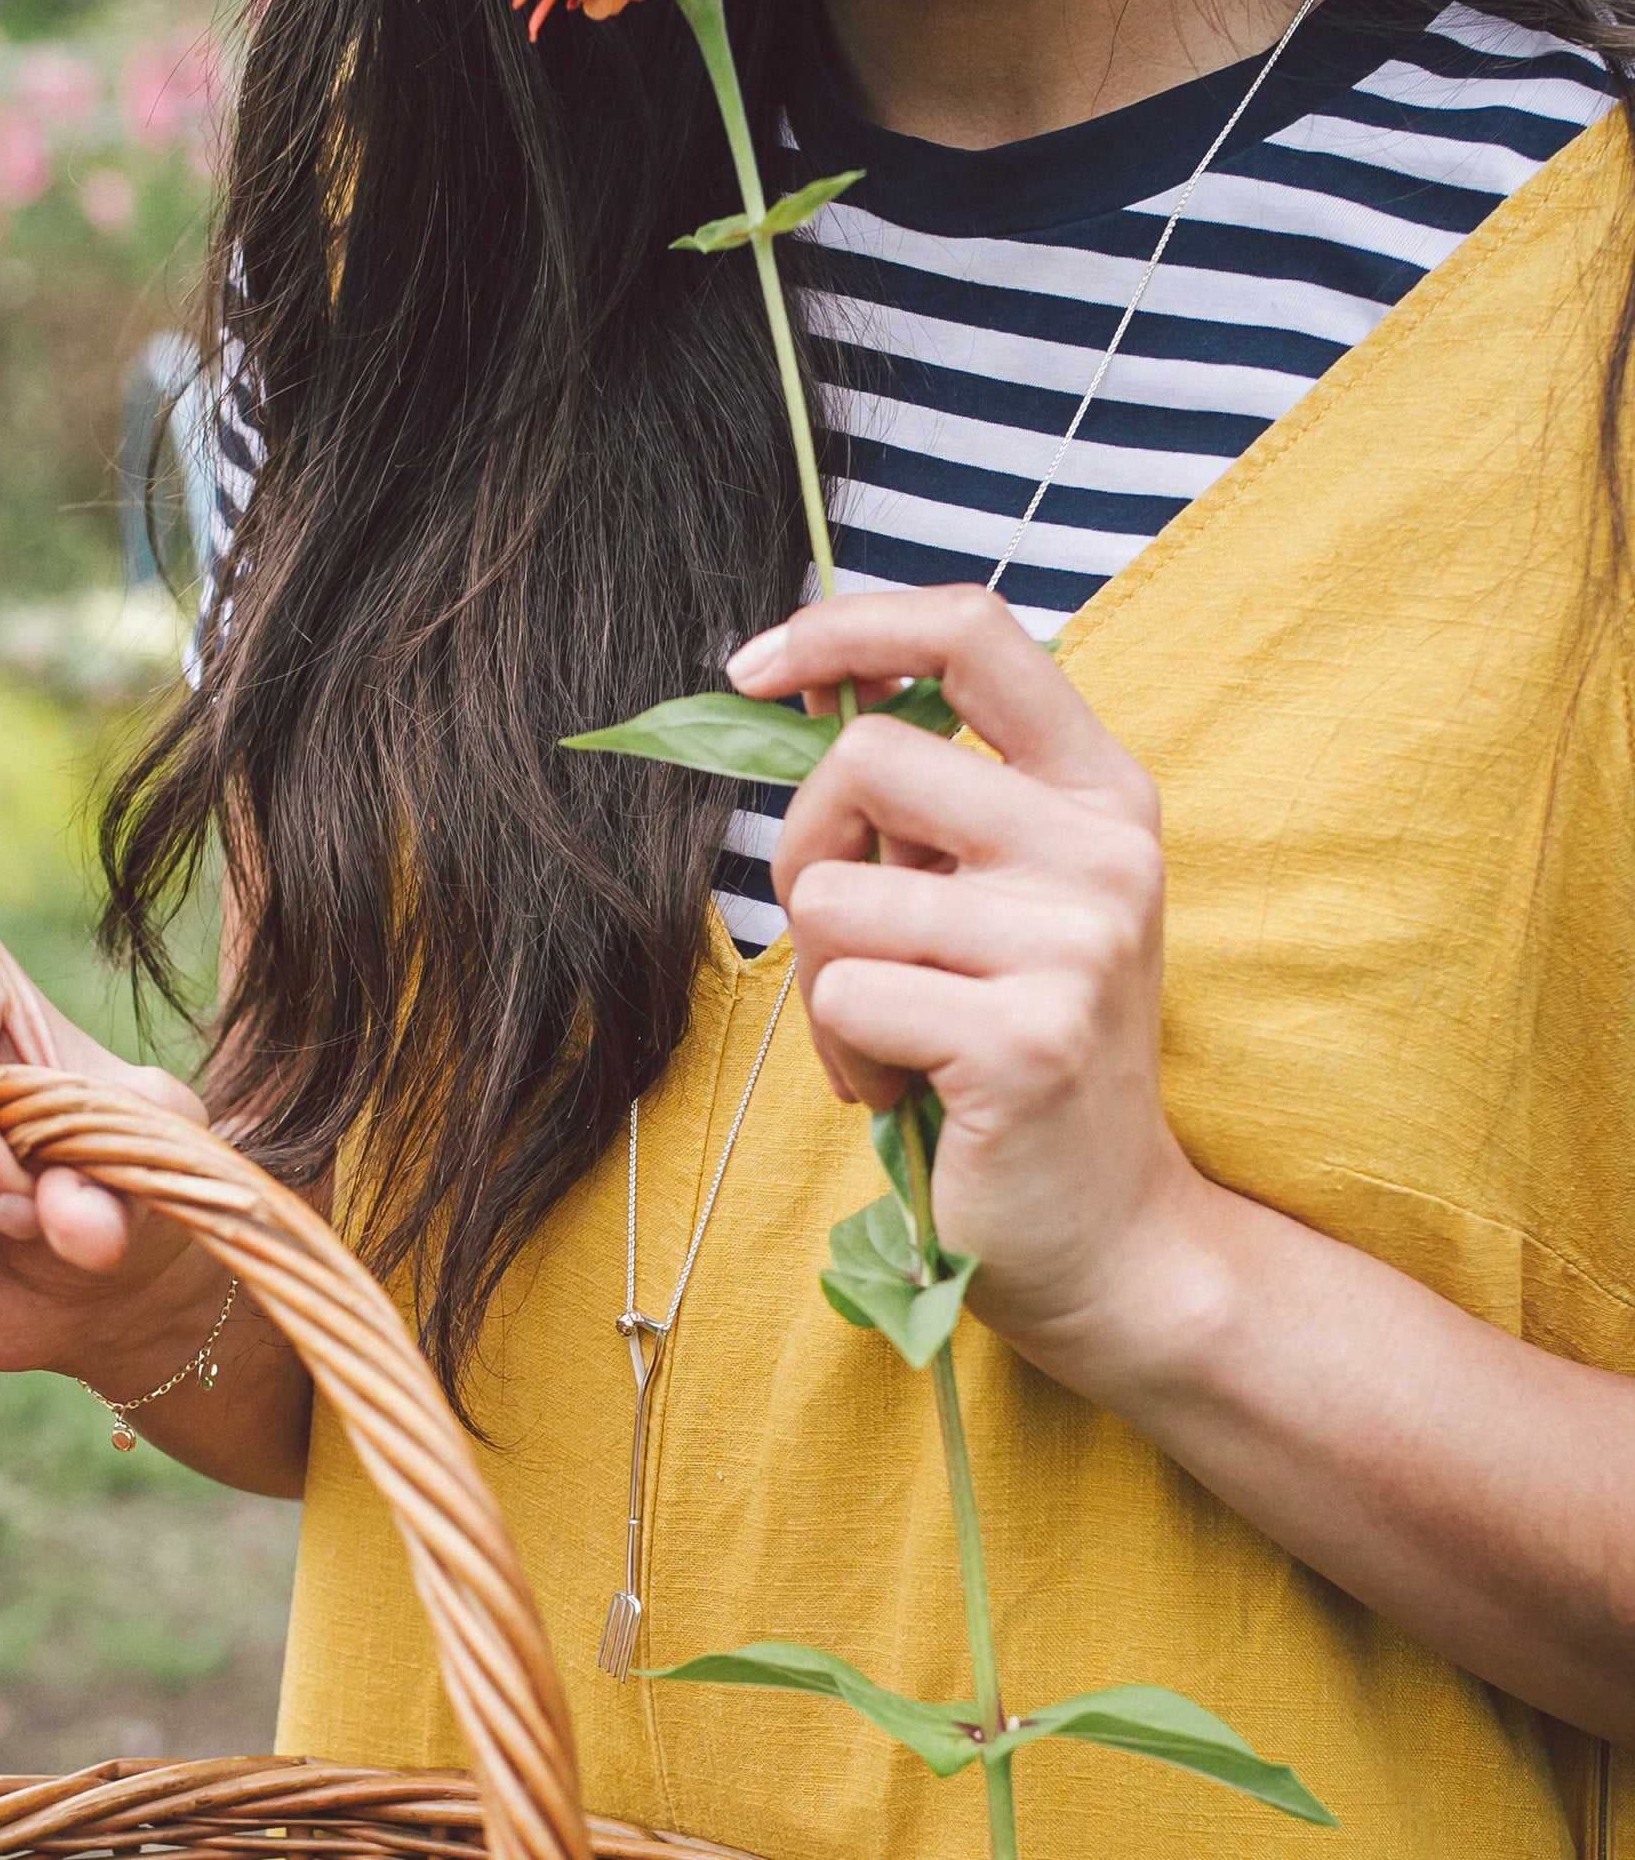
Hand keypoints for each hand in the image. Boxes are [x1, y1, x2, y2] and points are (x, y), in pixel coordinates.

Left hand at [728, 585, 1206, 1362]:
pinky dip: (843, 1053)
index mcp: (1098, 792)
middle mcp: (1102, 849)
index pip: (973, 629)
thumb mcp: (988, 901)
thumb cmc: (1017, 1055)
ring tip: (899, 1038)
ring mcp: (1075, 943)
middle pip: (862, 760)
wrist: (1109, 1235)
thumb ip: (919, 802)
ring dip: (825, 980)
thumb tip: (800, 681)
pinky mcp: (1028, 1039)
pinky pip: (845, 995)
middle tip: (846, 945)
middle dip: (805, 852)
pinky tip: (908, 1092)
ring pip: (831, 895)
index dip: (846, 626)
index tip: (752, 669)